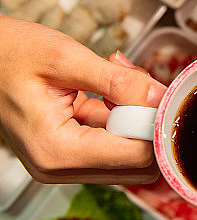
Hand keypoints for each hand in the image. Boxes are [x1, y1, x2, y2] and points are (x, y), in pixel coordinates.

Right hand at [0, 15, 165, 183]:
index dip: (153, 122)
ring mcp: (62, 162)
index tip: (153, 91)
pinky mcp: (66, 151)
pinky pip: (110, 140)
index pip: (136, 155)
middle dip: (143, 120)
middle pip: (137, 162)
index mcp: (56, 150)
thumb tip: (159, 97)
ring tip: (112, 77)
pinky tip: (104, 87)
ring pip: (128, 152)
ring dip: (130, 115)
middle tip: (132, 82)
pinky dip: (117, 114)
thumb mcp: (67, 58)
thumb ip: (119, 82)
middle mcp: (58, 166)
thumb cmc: (7, 53)